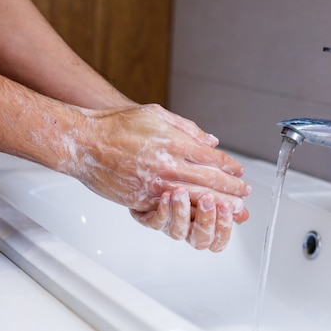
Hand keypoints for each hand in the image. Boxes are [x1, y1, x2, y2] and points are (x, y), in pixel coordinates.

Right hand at [59, 104, 250, 220]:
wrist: (84, 142)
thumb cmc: (117, 125)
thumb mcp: (156, 114)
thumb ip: (187, 128)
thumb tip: (211, 141)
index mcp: (175, 143)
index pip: (213, 159)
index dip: (230, 167)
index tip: (240, 171)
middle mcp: (169, 165)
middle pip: (211, 181)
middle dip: (233, 189)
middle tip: (246, 194)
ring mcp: (156, 185)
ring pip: (197, 198)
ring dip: (219, 204)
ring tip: (235, 210)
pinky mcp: (143, 200)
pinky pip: (172, 210)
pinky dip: (191, 213)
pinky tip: (203, 215)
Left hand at [130, 188, 247, 251]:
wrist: (149, 173)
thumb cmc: (184, 179)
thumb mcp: (210, 182)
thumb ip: (226, 192)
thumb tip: (245, 200)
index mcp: (205, 223)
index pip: (218, 239)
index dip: (224, 226)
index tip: (228, 207)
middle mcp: (188, 228)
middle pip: (201, 240)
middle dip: (207, 220)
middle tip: (209, 199)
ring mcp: (169, 225)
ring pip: (178, 232)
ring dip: (182, 212)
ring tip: (182, 192)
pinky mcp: (149, 219)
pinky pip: (156, 222)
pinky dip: (163, 210)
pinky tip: (167, 196)